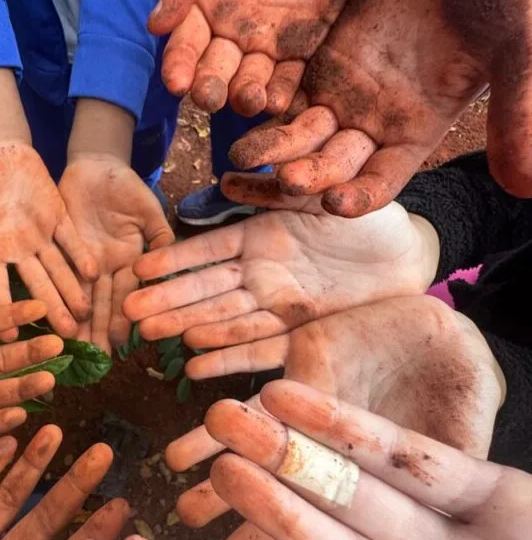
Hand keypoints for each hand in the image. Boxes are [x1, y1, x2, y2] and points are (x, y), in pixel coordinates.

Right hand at [0, 141, 97, 338]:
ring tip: (85, 317)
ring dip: (71, 292)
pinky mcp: (58, 219)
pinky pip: (71, 241)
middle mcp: (17, 251)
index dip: (4, 311)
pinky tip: (93, 275)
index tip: (13, 337)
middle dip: (51, 310)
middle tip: (68, 337)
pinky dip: (81, 256)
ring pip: (58, 270)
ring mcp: (39, 237)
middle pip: (37, 286)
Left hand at [58, 155, 172, 352]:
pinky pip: (56, 271)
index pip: (127, 294)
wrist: (96, 164)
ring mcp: (81, 259)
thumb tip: (171, 262)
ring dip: (75, 319)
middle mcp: (104, 266)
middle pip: (100, 303)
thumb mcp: (149, 210)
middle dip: (97, 330)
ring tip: (70, 346)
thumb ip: (160, 237)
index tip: (120, 344)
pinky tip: (47, 312)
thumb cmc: (128, 187)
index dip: (124, 318)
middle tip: (92, 361)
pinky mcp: (60, 246)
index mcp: (128, 260)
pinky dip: (52, 291)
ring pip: (78, 293)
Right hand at [127, 199, 437, 345]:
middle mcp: (261, 271)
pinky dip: (228, 350)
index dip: (174, 260)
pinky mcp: (300, 327)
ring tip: (150, 334)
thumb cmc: (366, 213)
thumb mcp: (316, 193)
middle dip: (167, 299)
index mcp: (260, 235)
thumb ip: (274, 190)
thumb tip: (224, 178)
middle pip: (205, 288)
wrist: (409, 250)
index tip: (140, 269)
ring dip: (187, 325)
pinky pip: (259, 341)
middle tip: (128, 311)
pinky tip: (196, 361)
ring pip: (223, 315)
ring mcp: (276, 301)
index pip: (207, 250)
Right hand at [149, 0, 419, 116]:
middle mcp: (234, 18)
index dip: (179, 61)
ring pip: (250, 76)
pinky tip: (278, 101)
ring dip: (245, 94)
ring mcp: (272, 29)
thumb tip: (155, 24)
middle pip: (214, 64)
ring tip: (248, 99)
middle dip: (209, 84)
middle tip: (209, 96)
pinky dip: (283, 90)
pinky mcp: (310, 34)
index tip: (176, 81)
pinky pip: (291, 72)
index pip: (186, 36)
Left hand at [168, 295, 503, 531]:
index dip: (280, 535)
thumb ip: (453, 454)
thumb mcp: (466, 414)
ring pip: (258, 415)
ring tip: (173, 461)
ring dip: (216, 435)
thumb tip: (443, 507)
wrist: (446, 304)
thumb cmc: (460, 365)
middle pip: (276, 470)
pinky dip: (227, 356)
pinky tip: (193, 372)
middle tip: (185, 518)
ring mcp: (312, 390)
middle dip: (234, 496)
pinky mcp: (300, 345)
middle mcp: (330, 435)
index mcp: (371, 465)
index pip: (318, 510)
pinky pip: (259, 348)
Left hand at [225, 0, 531, 214]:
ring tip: (239, 154)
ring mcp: (346, 85)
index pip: (382, 180)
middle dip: (306, 175)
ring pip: (300, 133)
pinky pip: (286, 87)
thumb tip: (524, 185)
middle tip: (279, 176)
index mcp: (418, 127)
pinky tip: (238, 106)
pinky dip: (265, 102)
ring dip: (273, 147)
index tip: (335, 202)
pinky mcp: (322, 52)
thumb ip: (519, 107)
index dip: (360, 196)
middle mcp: (376, 116)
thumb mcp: (520, 44)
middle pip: (331, 165)